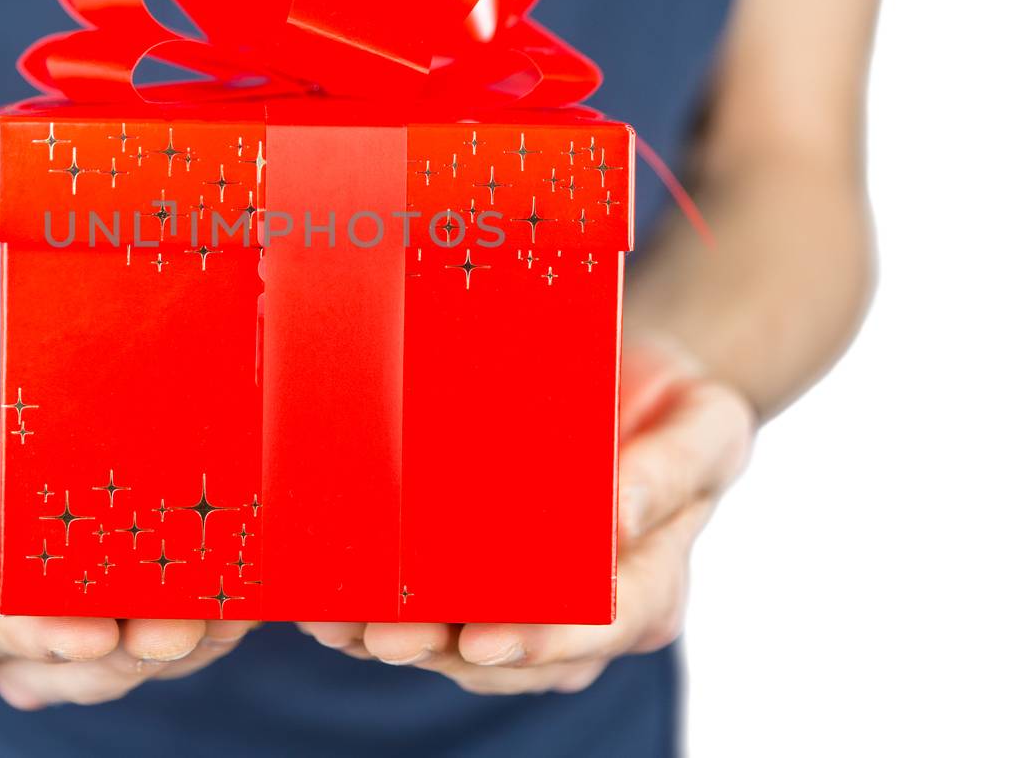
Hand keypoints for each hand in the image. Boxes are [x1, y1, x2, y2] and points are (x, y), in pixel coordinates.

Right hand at [0, 327, 252, 708]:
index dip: (41, 635)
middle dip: (137, 651)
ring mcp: (71, 634)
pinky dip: (210, 613)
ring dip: (191, 640)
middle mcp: (5, 640)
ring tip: (235, 607)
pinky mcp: (126, 611)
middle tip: (190, 624)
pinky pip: (173, 629)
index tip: (94, 633)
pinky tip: (247, 588)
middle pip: (75, 666)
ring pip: (136, 660)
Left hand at [297, 335, 754, 693]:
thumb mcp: (706, 425)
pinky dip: (379, 607)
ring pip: (460, 639)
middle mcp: (584, 609)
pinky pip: (431, 603)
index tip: (484, 640)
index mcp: (650, 583)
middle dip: (444, 649)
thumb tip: (617, 516)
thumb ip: (669, 469)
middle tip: (385, 639)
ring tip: (339, 624)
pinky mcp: (481, 574)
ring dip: (399, 637)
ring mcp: (528, 598)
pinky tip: (329, 602)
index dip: (541, 641)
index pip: (598, 626)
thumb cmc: (681, 407)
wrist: (641, 384)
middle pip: (514, 651)